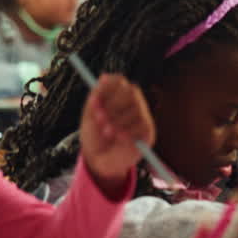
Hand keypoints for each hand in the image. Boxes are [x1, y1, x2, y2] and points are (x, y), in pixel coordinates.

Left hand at [80, 74, 154, 196]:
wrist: (100, 161)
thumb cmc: (94, 137)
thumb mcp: (90, 116)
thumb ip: (97, 96)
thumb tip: (103, 76)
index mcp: (117, 96)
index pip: (120, 81)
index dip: (107, 89)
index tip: (94, 101)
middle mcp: (132, 103)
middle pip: (131, 91)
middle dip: (113, 105)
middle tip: (99, 118)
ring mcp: (142, 116)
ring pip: (137, 108)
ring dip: (118, 120)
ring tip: (106, 132)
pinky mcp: (148, 131)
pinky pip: (142, 125)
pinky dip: (127, 131)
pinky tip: (118, 138)